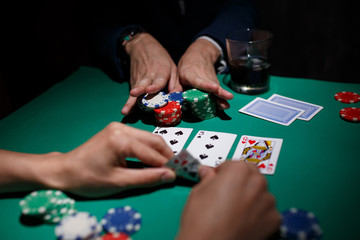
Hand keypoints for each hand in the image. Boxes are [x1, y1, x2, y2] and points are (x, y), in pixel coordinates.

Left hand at [0, 122, 175, 196]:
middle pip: (153, 139)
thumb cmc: (89, 179)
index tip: (180, 174)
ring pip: (148, 137)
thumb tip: (170, 176)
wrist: (64, 170)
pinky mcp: (117, 130)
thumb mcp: (119, 182)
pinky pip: (139, 138)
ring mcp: (119, 127)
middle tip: (176, 170)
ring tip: (166, 167)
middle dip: (166, 155)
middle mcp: (121, 128)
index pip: (152, 152)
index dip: (167, 164)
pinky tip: (152, 160)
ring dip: (158, 152)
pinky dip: (148, 149)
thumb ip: (147, 178)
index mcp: (121, 139)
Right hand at [121, 33, 180, 114]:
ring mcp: (139, 80)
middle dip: (138, 91)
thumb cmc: (160, 59)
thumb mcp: (172, 66)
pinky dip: (129, 102)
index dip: (154, 86)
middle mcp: (148, 76)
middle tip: (133, 95)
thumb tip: (177, 98)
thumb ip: (175, 83)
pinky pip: (132, 94)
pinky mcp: (133, 83)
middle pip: (143, 85)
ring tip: (125, 110)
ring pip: (135, 91)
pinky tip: (125, 110)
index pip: (158, 80)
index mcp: (161, 71)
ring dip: (130, 101)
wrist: (142, 47)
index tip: (149, 90)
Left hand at [177, 38, 232, 109]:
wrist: (200, 54)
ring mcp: (210, 79)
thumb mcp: (179, 74)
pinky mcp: (215, 82)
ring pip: (217, 89)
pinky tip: (225, 105)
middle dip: (219, 92)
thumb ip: (177, 86)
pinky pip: (218, 91)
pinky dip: (222, 98)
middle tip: (228, 97)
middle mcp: (202, 76)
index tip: (215, 88)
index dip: (206, 85)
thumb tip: (173, 97)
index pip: (198, 80)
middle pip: (212, 85)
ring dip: (222, 97)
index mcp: (190, 74)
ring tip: (227, 105)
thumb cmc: (187, 66)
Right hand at [177, 161, 280, 239]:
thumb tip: (207, 172)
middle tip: (226, 195)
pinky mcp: (274, 220)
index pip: (234, 164)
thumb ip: (208, 178)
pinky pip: (267, 211)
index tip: (218, 180)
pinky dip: (259, 214)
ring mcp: (268, 202)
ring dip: (251, 198)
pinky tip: (244, 221)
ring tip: (235, 211)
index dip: (224, 173)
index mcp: (238, 170)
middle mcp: (257, 182)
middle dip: (240, 183)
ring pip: (260, 193)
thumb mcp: (198, 192)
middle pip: (251, 176)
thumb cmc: (201, 221)